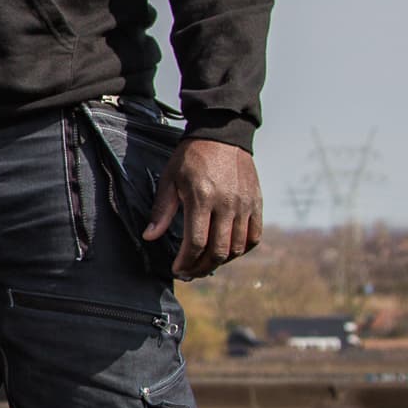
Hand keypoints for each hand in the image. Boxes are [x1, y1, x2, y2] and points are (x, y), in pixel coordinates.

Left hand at [145, 137, 262, 277]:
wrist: (221, 135)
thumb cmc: (191, 157)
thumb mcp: (170, 179)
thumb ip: (162, 211)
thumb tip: (150, 237)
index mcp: (202, 198)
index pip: (196, 242)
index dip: (186, 261)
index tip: (176, 268)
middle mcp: (227, 204)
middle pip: (219, 250)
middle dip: (202, 267)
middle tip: (189, 272)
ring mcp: (246, 205)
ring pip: (238, 248)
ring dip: (221, 262)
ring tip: (205, 264)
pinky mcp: (257, 203)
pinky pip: (254, 236)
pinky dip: (242, 250)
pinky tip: (227, 252)